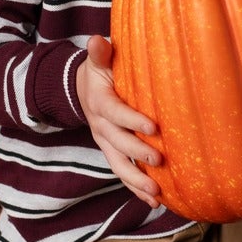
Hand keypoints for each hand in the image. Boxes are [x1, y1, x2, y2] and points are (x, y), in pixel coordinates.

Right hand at [74, 35, 161, 203]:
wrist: (81, 90)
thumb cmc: (99, 71)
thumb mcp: (98, 60)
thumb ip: (100, 53)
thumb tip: (97, 40)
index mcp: (100, 102)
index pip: (116, 113)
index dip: (132, 120)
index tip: (153, 128)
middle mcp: (101, 126)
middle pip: (118, 143)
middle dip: (138, 153)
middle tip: (159, 160)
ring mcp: (106, 143)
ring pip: (119, 165)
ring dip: (136, 180)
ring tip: (155, 192)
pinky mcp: (112, 153)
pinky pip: (123, 173)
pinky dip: (136, 189)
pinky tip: (154, 201)